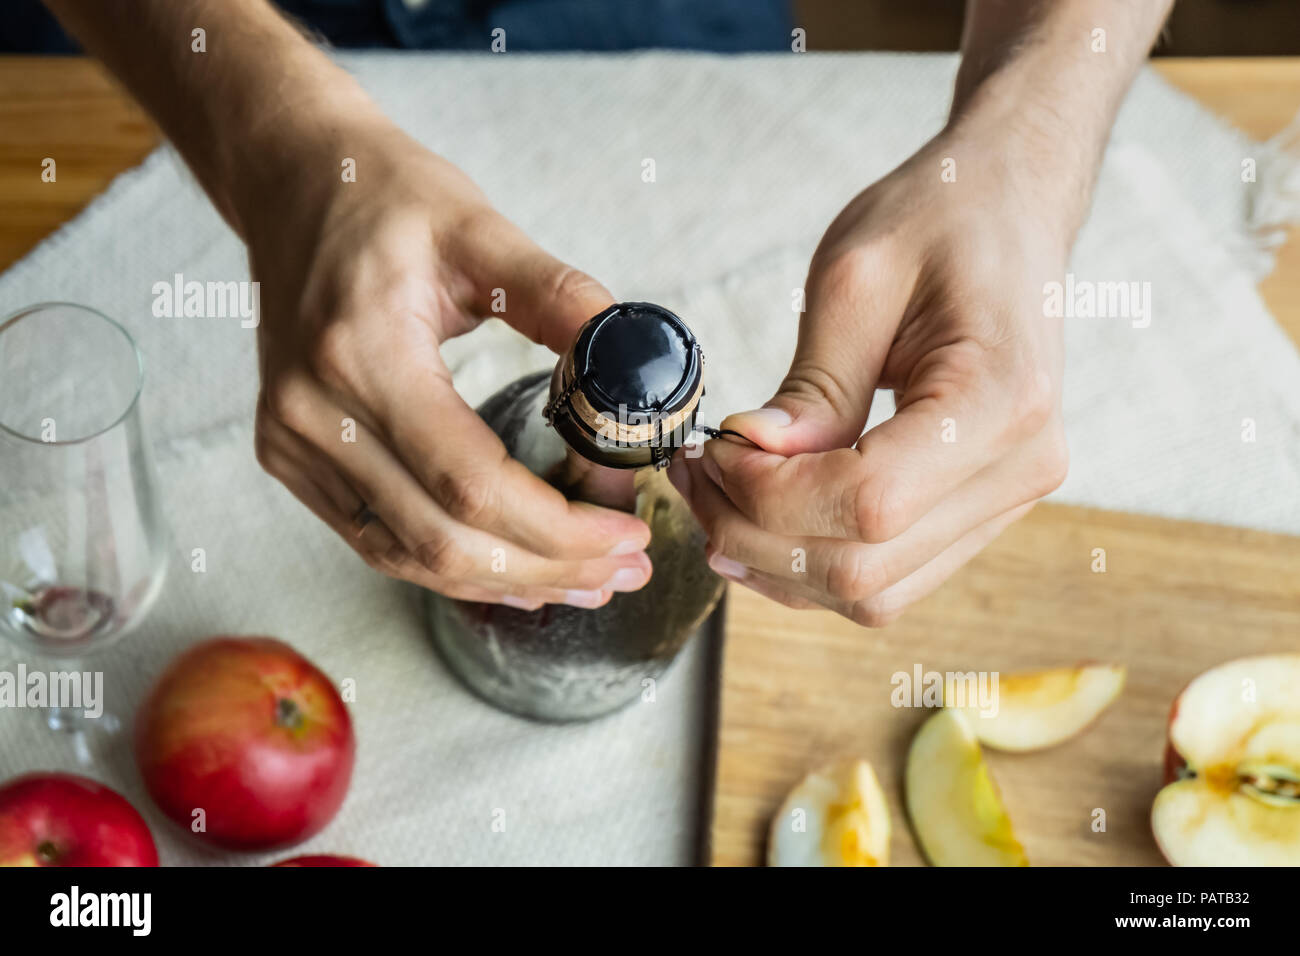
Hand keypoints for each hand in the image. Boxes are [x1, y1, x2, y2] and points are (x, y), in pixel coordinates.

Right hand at [243, 115, 651, 609]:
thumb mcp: (480, 229)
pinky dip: (455, 567)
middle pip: (444, 539)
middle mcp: (314, 414)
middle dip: (548, 568)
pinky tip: (517, 573)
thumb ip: (560, 297)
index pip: (471, 481)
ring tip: (590, 579)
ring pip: (411, 557)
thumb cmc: (384, 197)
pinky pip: (381, 541)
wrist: (292, 185)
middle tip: (627, 567)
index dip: (558, 528)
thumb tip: (639, 360)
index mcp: (361, 353)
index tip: (628, 534)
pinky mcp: (291, 458)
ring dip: (508, 582)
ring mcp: (293, 445)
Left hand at [672, 119, 1071, 625]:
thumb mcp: (854, 278)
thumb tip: (751, 460)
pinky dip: (812, 564)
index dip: (768, 495)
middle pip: (864, 566)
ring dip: (776, 561)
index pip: (868, 502)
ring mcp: (1009, 498)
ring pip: (873, 593)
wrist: (1009, 208)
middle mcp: (1021, 467)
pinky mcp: (982, 509)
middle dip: (754, 533)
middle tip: (696, 474)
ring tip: (717, 495)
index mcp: (1003, 399)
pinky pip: (890, 578)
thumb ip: (809, 386)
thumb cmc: (939, 220)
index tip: (714, 449)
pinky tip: (762, 519)